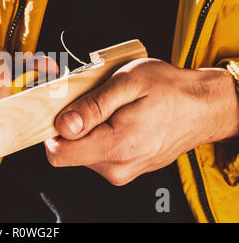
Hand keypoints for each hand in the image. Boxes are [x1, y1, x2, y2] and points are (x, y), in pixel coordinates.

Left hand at [46, 58, 238, 185]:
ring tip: (109, 108)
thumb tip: (63, 125)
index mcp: (116, 146)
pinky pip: (98, 153)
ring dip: (87, 128)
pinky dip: (99, 134)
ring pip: (82, 151)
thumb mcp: (128, 83)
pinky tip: (116, 118)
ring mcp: (122, 171)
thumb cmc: (169, 90)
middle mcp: (117, 167)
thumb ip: (92, 106)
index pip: (59, 154)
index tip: (60, 110)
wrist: (202, 107)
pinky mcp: (125, 168)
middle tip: (90, 99)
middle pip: (69, 151)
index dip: (51, 129)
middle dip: (72, 125)